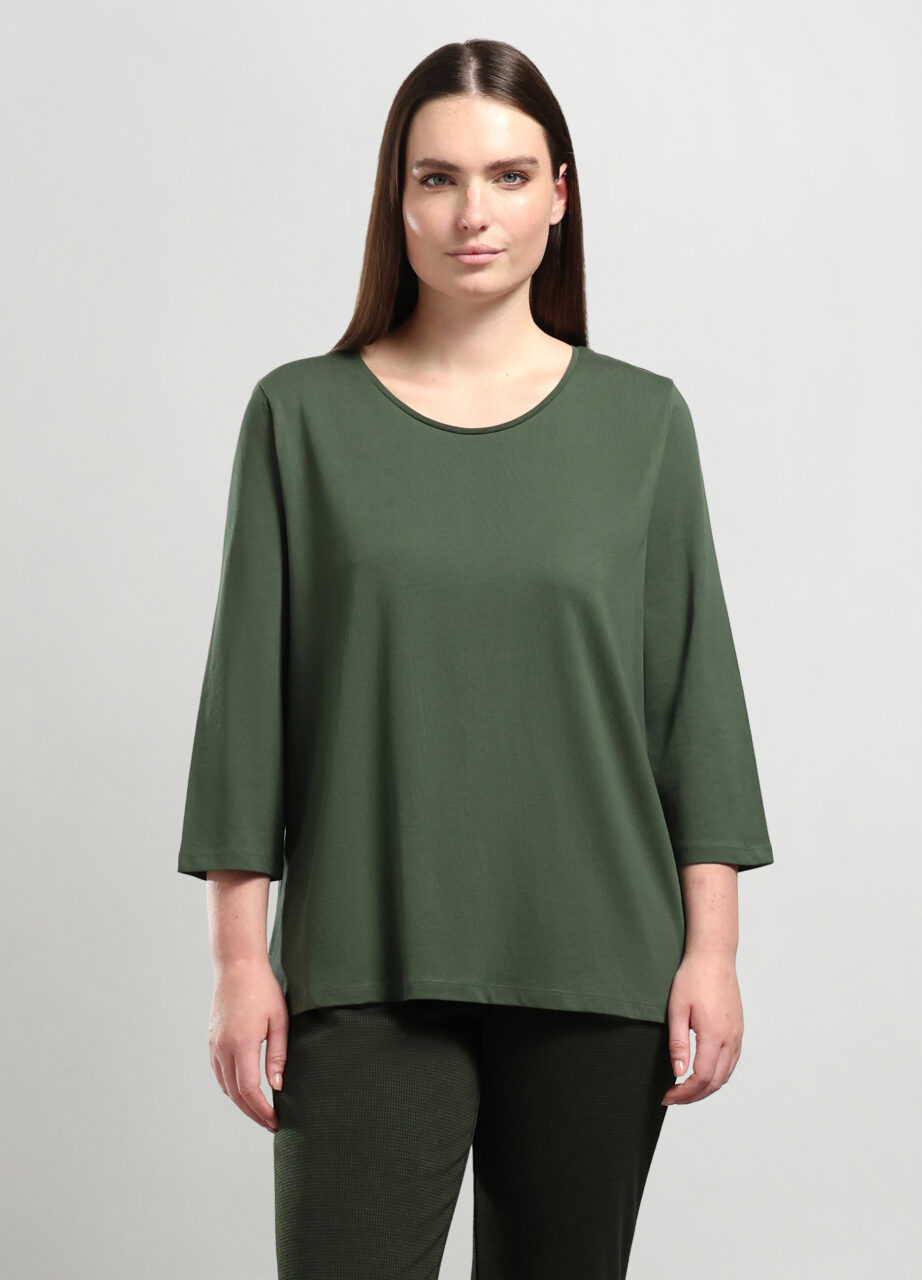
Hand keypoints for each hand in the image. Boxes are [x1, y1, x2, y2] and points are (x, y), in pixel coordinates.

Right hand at [209, 958, 288, 1131]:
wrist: (237, 965)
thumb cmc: (263, 989)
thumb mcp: (280, 1020)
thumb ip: (278, 1055)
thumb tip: (277, 1087)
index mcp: (242, 1043)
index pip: (249, 1090)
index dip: (261, 1111)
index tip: (275, 1121)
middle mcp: (223, 1048)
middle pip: (235, 1094)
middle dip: (253, 1113)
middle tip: (271, 1123)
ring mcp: (214, 1044)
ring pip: (225, 1085)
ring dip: (241, 1102)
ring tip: (261, 1111)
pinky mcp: (212, 1040)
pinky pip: (219, 1072)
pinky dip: (231, 1087)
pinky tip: (245, 1090)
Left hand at [661, 951, 742, 1105]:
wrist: (714, 956)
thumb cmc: (693, 978)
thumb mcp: (677, 1009)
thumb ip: (678, 1043)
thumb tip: (678, 1073)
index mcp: (715, 1035)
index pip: (702, 1078)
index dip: (684, 1093)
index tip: (667, 1096)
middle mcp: (731, 1039)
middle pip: (716, 1082)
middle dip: (694, 1096)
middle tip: (673, 1097)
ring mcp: (737, 1035)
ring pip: (726, 1075)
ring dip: (706, 1088)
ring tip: (685, 1090)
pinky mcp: (738, 1030)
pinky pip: (731, 1062)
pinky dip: (718, 1075)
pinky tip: (703, 1074)